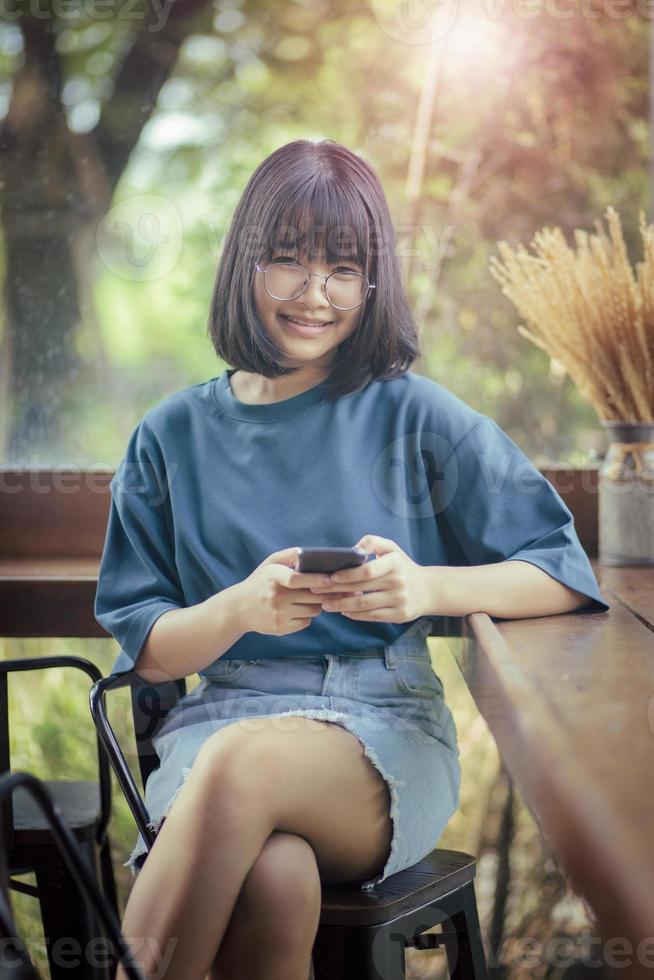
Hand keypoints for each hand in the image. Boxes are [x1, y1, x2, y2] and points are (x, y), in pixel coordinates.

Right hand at [232, 547, 363, 636]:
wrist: (239, 609)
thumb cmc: (259, 582)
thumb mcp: (270, 563)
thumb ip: (290, 555)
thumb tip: (313, 553)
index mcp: (274, 577)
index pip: (298, 579)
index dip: (317, 580)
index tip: (331, 579)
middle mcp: (276, 596)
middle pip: (312, 597)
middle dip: (328, 593)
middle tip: (342, 589)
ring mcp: (279, 614)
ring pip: (313, 610)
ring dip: (317, 604)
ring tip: (311, 598)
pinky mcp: (281, 628)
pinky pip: (306, 622)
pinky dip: (307, 616)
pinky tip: (299, 610)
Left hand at [309, 534, 431, 622]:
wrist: (428, 589)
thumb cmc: (402, 566)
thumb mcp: (392, 548)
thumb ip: (372, 542)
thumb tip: (354, 549)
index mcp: (394, 563)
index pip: (366, 571)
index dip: (346, 575)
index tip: (330, 577)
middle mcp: (398, 582)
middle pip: (361, 589)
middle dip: (336, 591)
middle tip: (317, 591)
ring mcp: (400, 600)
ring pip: (364, 605)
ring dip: (342, 606)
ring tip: (326, 605)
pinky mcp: (400, 615)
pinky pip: (372, 617)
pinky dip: (355, 615)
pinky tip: (344, 612)